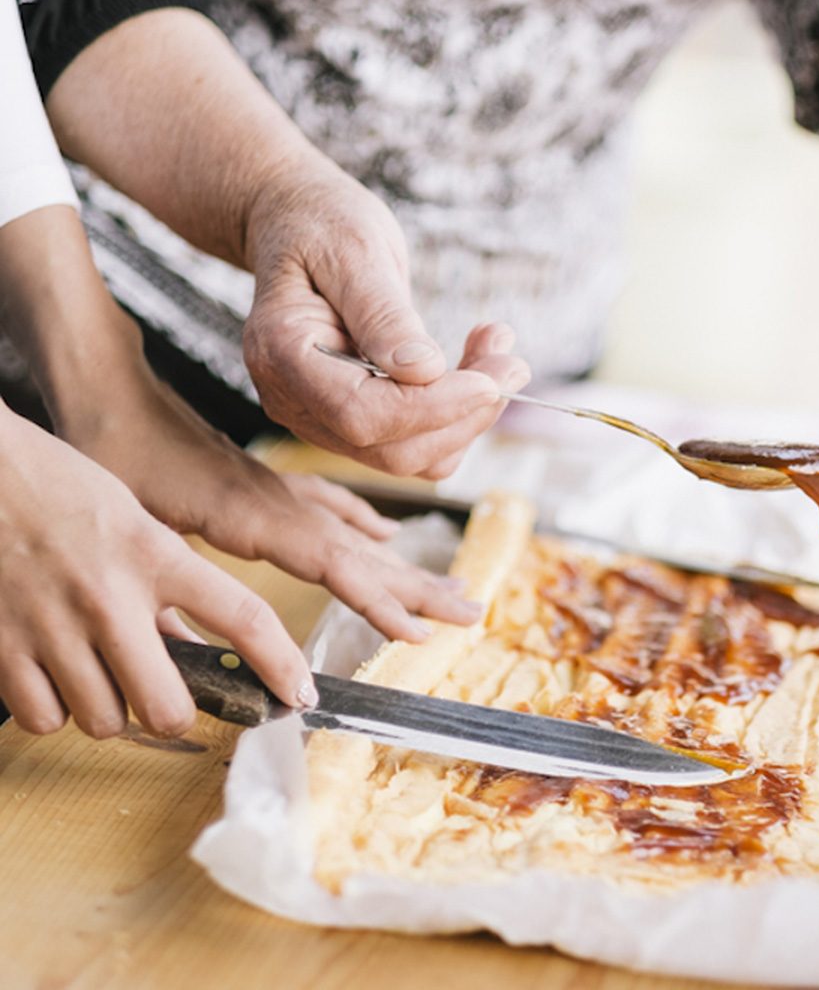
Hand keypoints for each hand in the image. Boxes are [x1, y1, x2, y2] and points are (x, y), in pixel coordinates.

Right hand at [0, 406, 314, 738]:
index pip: (243, 616)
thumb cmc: (60, 489)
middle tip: (169, 696)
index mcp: (156, 554)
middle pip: (167, 707)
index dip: (280, 664)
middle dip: (175, 713)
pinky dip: (54, 709)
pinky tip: (55, 671)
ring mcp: (53, 627)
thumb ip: (166, 587)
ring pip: (105, 722)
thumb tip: (192, 652)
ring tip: (100, 668)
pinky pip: (45, 720)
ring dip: (110, 708)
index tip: (299, 694)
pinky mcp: (3, 649)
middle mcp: (110, 597)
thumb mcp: (134, 523)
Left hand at [60, 361, 482, 643]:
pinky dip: (363, 524)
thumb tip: (175, 659)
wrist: (111, 396)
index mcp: (251, 516)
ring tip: (451, 587)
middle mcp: (280, 503)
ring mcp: (280, 491)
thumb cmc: (112, 458)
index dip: (375, 600)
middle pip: (361, 551)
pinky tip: (387, 538)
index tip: (415, 632)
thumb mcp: (128, 529)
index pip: (330, 563)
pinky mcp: (270, 484)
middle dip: (418, 586)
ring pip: (355, 533)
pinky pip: (332, 505)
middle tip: (470, 612)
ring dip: (406, 564)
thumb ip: (159, 593)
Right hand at [243, 177, 529, 477]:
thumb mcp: (356, 251)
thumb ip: (384, 314)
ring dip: (470, 414)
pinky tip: (476, 361)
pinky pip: (414, 442)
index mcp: (280, 354)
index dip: (432, 407)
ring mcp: (319, 417)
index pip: (360, 414)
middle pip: (390, 448)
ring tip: (498, 347)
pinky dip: (457, 413)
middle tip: (514, 363)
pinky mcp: (351, 419)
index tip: (490, 380)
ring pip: (410, 455)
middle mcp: (293, 400)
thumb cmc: (321, 225)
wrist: (298, 225)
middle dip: (463, 415)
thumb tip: (424, 371)